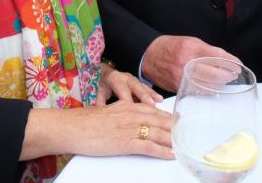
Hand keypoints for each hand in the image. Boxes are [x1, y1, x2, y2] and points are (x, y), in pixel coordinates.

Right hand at [22, 102, 173, 160]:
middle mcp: (131, 114)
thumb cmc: (86, 122)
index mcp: (127, 106)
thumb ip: (122, 114)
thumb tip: (132, 120)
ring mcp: (129, 128)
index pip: (154, 111)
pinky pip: (148, 147)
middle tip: (189, 135)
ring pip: (158, 133)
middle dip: (176, 129)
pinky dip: (162, 151)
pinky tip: (171, 155)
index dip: (169, 118)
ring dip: (173, 140)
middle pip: (160, 121)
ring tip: (185, 146)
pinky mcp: (125, 142)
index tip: (181, 123)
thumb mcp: (108, 113)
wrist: (72, 127)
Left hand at [96, 64, 163, 105]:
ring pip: (143, 87)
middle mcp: (125, 78)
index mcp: (114, 79)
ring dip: (151, 95)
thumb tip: (100, 115)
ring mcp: (134, 80)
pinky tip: (160, 100)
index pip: (121, 90)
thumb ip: (100, 102)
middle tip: (150, 104)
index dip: (127, 100)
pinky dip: (153, 94)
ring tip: (158, 101)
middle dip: (143, 95)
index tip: (132, 110)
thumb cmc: (103, 85)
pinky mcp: (139, 84)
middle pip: (135, 87)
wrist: (105, 74)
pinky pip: (147, 89)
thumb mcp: (98, 92)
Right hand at [142, 35, 240, 91]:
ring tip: (226, 80)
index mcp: (191, 48)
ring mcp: (182, 76)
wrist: (148, 56)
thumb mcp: (189, 41)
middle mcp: (187, 63)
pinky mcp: (179, 87)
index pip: (217, 56)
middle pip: (215, 73)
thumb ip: (205, 50)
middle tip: (234, 74)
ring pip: (208, 84)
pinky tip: (213, 86)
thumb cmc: (170, 47)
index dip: (230, 61)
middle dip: (228, 74)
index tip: (238, 64)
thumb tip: (224, 59)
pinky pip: (197, 89)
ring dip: (220, 83)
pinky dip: (208, 88)